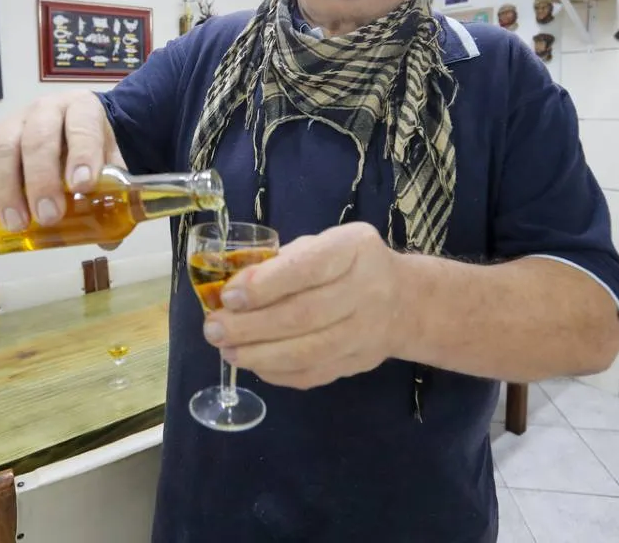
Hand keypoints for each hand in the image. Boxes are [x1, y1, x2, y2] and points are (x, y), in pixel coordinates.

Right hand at [0, 91, 124, 236]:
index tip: (83, 186)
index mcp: (81, 108)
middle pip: (37, 139)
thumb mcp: (112, 161)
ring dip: (6, 190)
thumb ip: (114, 193)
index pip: (81, 126)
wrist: (71, 129)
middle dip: (41, 180)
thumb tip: (107, 239)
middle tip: (48, 216)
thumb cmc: (91, 149)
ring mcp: (12, 122)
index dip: (82, 154)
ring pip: (1, 149)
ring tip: (16, 224)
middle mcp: (44, 110)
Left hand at [202, 222, 402, 389]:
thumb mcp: (323, 244)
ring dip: (259, 354)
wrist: (404, 301)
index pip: (307, 269)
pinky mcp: (358, 363)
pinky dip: (277, 372)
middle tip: (214, 329)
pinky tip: (253, 364)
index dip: (264, 285)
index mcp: (353, 250)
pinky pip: (313, 374)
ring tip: (226, 350)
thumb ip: (283, 262)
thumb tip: (232, 289)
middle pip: (303, 316)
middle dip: (251, 326)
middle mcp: (366, 291)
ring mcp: (366, 333)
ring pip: (307, 352)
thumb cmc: (349, 264)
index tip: (228, 296)